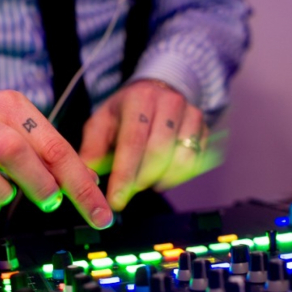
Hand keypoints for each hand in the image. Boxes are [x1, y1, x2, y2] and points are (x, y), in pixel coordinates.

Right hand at [0, 90, 113, 228]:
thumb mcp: (26, 134)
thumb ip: (56, 157)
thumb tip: (90, 184)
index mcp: (13, 107)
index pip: (56, 148)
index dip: (80, 187)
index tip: (99, 216)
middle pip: (14, 151)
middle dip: (38, 184)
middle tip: (49, 201)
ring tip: (5, 195)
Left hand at [79, 79, 207, 211]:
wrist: (156, 91)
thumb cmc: (125, 112)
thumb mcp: (101, 122)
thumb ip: (92, 149)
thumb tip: (86, 178)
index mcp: (139, 98)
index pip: (133, 142)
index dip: (125, 175)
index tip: (117, 201)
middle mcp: (169, 102)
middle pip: (159, 152)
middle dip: (141, 180)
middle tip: (128, 192)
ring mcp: (191, 114)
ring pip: (182, 159)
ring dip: (162, 180)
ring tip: (145, 182)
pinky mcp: (205, 129)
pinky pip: (197, 162)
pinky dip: (179, 177)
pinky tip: (162, 177)